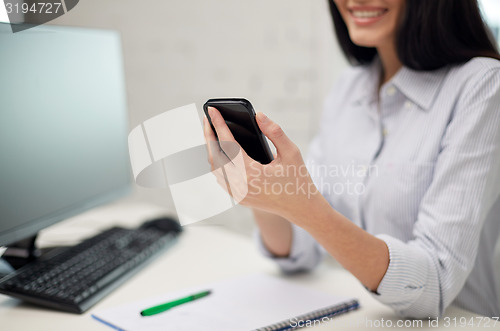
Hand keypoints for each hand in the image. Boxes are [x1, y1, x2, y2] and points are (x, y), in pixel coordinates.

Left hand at [203, 107, 321, 223]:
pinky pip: (221, 178)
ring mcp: (237, 193)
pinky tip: (220, 151)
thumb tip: (258, 115)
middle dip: (208, 135)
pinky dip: (218, 162)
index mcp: (252, 173)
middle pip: (215, 156)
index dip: (219, 125)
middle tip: (207, 118)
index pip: (228, 144)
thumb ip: (274, 132)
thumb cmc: (298, 179)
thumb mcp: (291, 152)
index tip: (211, 110)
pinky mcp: (238, 197)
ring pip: (215, 168)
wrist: (301, 208)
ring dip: (211, 149)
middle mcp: (241, 185)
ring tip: (212, 132)